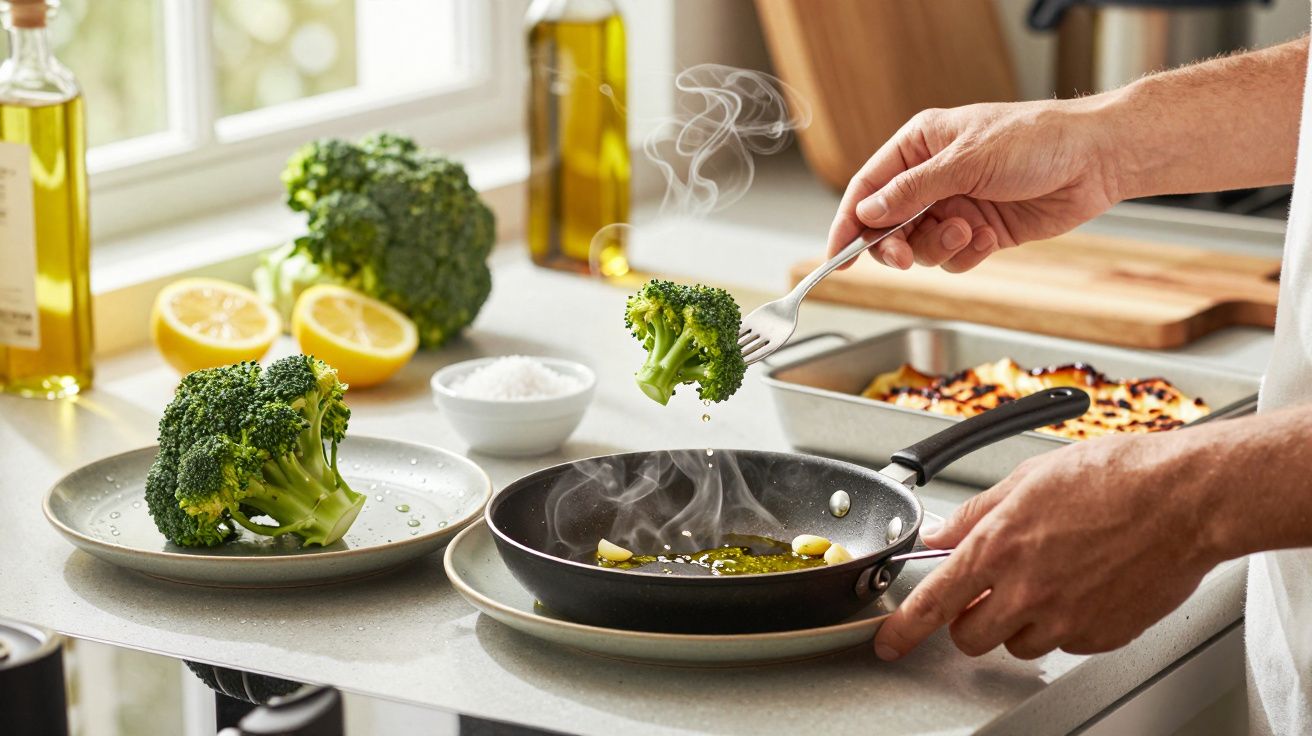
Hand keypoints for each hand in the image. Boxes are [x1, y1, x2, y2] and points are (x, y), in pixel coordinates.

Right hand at [828, 99, 1122, 271]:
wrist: (1096, 160)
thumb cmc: (1037, 140)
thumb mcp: (965, 162)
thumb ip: (911, 191)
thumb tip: (867, 213)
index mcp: (919, 147)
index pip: (868, 189)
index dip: (848, 224)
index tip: (836, 256)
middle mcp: (932, 177)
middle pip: (888, 226)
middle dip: (895, 245)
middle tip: (903, 258)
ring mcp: (956, 205)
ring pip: (921, 246)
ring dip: (940, 246)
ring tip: (969, 230)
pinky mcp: (980, 231)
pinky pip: (954, 258)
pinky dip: (967, 253)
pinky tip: (988, 237)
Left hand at [873, 430, 1227, 660]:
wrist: (1185, 499)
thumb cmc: (1116, 477)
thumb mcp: (1027, 478)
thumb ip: (977, 512)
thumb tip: (943, 532)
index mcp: (998, 546)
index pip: (932, 602)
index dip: (902, 629)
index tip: (888, 642)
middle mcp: (1026, 590)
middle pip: (969, 636)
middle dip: (969, 619)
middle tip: (986, 594)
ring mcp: (1065, 618)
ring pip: (1016, 644)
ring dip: (1017, 623)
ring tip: (1045, 581)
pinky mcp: (1101, 635)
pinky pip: (1063, 643)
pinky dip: (1063, 624)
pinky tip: (1080, 587)